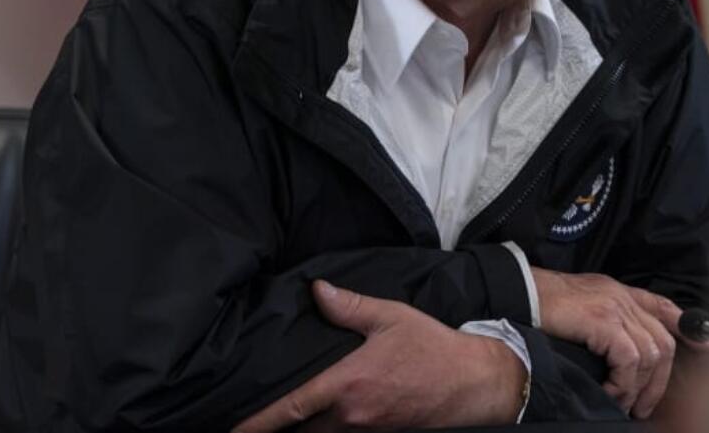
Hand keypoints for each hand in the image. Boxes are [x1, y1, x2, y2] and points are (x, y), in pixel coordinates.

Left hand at [232, 280, 526, 432]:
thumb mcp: (391, 317)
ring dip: (302, 431)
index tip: (233, 429)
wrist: (475, 384)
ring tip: (280, 422)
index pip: (291, 408)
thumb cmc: (432, 348)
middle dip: (276, 429)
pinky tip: (319, 422)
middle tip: (249, 423)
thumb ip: (349, 307)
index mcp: (348, 385)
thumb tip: (317, 290)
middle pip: (300, 431)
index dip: (258, 421)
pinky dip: (326, 432)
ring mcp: (367, 432)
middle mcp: (352, 416)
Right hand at [531, 268, 708, 418]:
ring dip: (639, 387)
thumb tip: (619, 353)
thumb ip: (607, 319)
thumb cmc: (544, 305)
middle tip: (642, 405)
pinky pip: (630, 360)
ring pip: (651, 355)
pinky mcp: (603, 321)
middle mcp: (622, 298)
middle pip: (663, 341)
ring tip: (622, 402)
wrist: (520, 293)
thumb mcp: (582, 306)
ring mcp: (615, 308)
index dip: (689, 328)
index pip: (664, 307)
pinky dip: (624, 382)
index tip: (708, 346)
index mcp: (619, 292)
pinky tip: (610, 392)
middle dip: (659, 381)